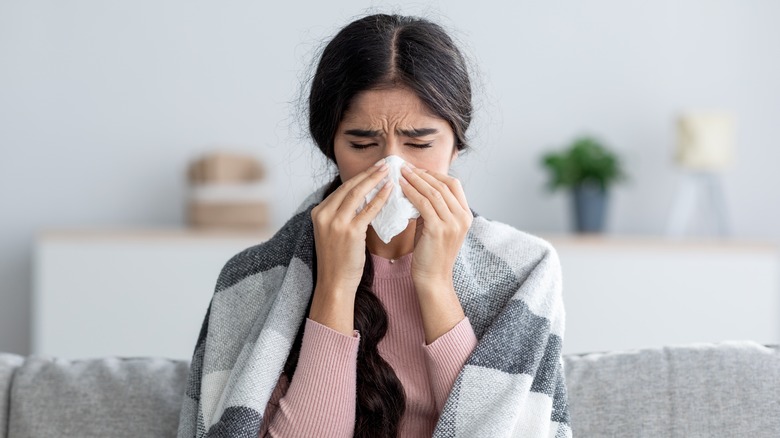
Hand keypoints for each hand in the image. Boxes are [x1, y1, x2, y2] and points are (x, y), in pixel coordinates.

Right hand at [308, 161, 392, 334]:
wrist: (335, 283)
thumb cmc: (338, 260)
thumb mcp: (333, 233)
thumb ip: (343, 215)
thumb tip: (363, 198)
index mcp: (318, 212)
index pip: (342, 189)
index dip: (360, 177)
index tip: (374, 168)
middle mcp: (324, 214)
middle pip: (349, 187)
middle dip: (368, 174)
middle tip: (384, 164)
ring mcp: (335, 223)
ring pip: (357, 194)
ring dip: (374, 180)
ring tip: (389, 171)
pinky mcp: (349, 232)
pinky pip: (367, 210)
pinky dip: (380, 198)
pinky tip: (390, 190)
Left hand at [399, 165, 472, 288]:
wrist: (433, 278)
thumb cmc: (431, 253)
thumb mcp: (436, 226)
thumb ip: (432, 209)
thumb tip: (416, 189)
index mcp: (465, 215)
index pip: (453, 185)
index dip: (435, 174)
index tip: (417, 170)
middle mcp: (463, 217)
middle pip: (444, 185)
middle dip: (423, 174)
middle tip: (406, 167)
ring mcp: (453, 223)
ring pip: (434, 192)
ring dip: (416, 180)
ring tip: (401, 172)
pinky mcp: (439, 229)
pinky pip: (424, 204)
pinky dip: (412, 192)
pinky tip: (401, 187)